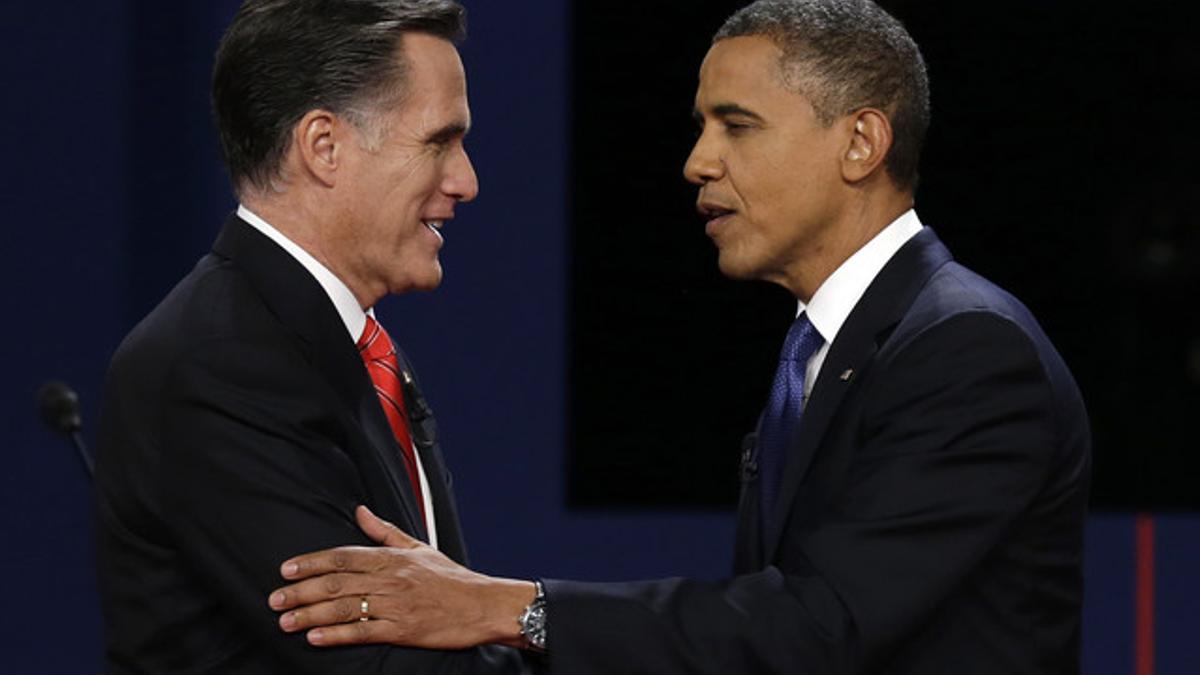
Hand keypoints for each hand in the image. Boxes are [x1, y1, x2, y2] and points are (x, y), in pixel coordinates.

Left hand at [268, 505, 534, 648]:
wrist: (483, 605)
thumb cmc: (452, 578)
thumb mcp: (418, 547)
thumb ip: (384, 531)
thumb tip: (360, 510)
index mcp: (393, 558)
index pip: (344, 556)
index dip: (313, 562)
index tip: (286, 569)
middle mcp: (392, 579)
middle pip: (338, 582)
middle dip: (302, 590)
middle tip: (275, 599)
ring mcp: (397, 605)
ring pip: (346, 607)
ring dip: (312, 614)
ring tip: (287, 621)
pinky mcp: (404, 630)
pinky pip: (365, 632)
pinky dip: (338, 634)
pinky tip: (317, 638)